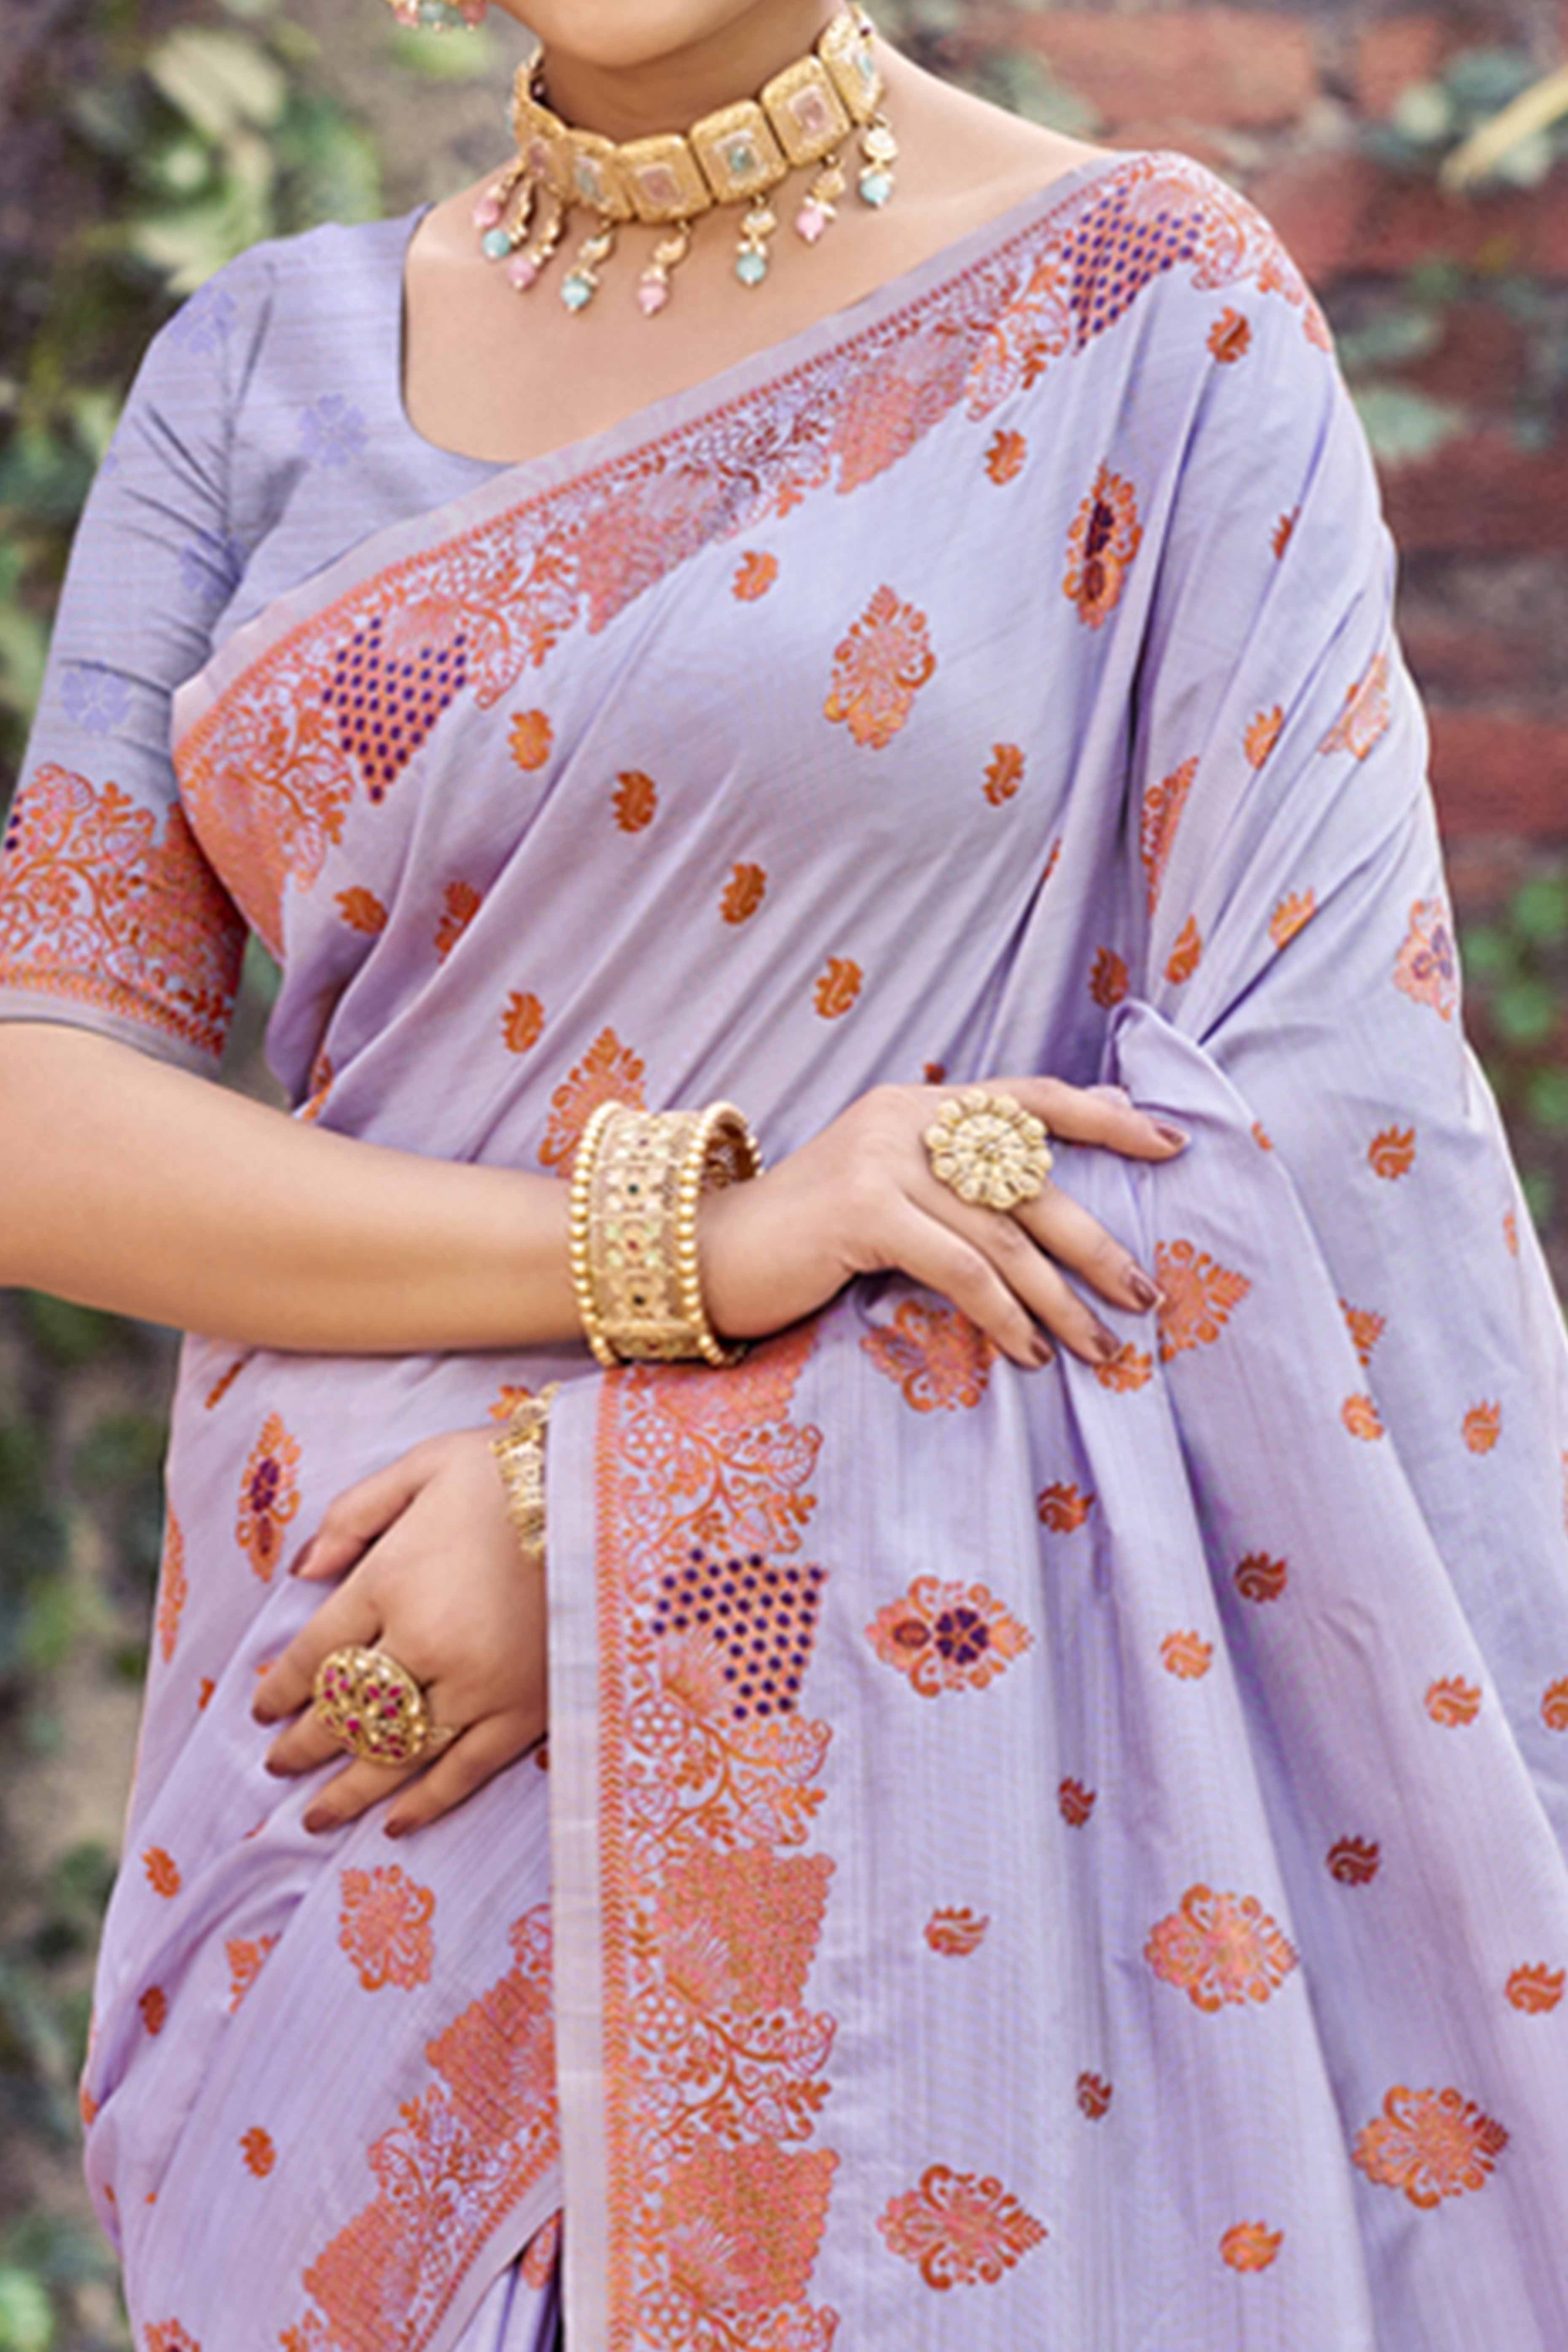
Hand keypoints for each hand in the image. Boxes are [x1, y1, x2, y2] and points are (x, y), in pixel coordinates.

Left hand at [250, 1428, 544, 1837]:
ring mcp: (479, 1686)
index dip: (281, 1689)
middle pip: (348, 1711)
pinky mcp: (527, 1710)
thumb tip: (303, 1570)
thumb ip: (355, 1513)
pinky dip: (428, 1802)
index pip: (315, 1654)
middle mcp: (426, 1644)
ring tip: (315, 1817)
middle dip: (305, 1745)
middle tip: (277, 1766)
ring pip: (397, 1754)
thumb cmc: (515, 1471)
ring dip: (350, 1790)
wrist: (612, 1497)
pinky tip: (396, 1823)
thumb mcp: (425, 1465)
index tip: (262, 1710)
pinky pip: (466, 1771)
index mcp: (392, 1581)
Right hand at [700, 1077, 1186, 1369]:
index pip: (1030, 1097)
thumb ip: (954, 1184)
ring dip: (1060, 1299)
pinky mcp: (862, 1210)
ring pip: (1003, 1232)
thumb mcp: (887, 1195)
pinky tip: (1028, 1353)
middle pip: (1030, 1178)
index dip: (1105, 1116)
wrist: (706, 1256)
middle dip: (1095, 1242)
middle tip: (1143, 1295)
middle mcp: (905, 1119)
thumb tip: (1045, 1203)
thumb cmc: (805, 1240)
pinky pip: (960, 1268)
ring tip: (1099, 1346)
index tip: (1170, 1144)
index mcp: (918, 1107)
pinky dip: (1004, 1315)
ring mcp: (882, 1159)